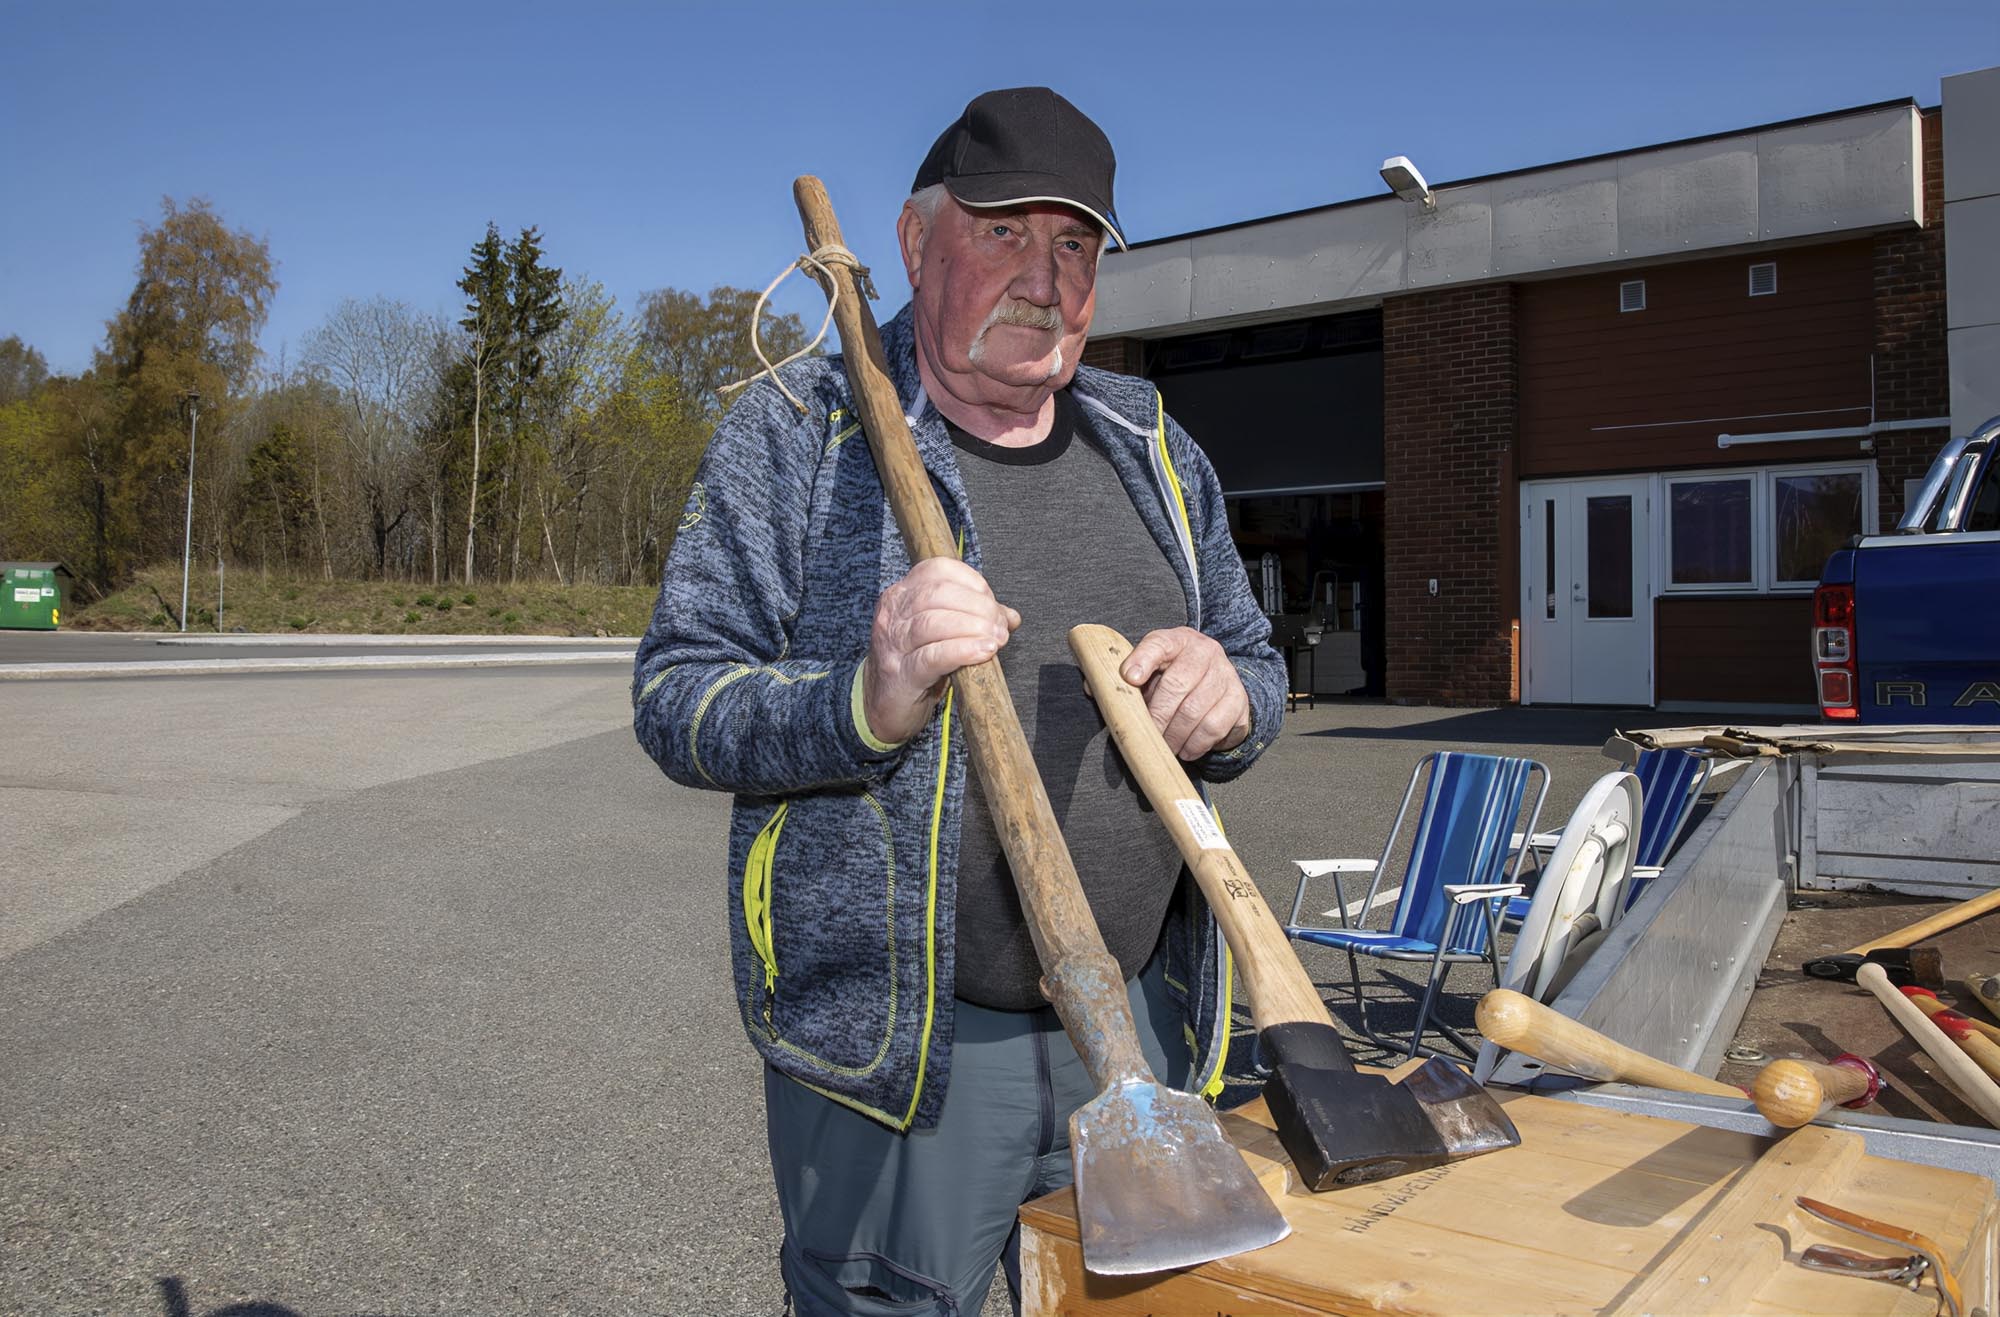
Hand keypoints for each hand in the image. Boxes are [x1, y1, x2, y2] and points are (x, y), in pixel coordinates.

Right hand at [862, 557, 1019, 744]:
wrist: (885, 704)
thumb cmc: (915, 663)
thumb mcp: (941, 634)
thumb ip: (974, 619)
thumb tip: (1010, 617)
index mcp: (902, 594)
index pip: (938, 570)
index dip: (972, 582)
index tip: (992, 603)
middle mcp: (892, 614)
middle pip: (938, 594)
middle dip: (978, 607)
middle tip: (1000, 627)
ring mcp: (893, 644)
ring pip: (933, 622)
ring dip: (972, 628)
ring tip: (995, 640)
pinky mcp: (900, 674)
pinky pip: (932, 657)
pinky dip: (962, 651)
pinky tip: (983, 652)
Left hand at [1120, 627, 1250, 759]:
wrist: (1218, 684)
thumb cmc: (1175, 678)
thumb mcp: (1152, 671)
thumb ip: (1128, 679)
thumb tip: (1099, 691)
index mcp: (1177, 640)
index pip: (1159, 643)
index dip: (1143, 659)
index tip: (1129, 678)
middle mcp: (1204, 651)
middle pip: (1177, 684)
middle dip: (1157, 715)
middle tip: (1147, 735)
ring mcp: (1225, 674)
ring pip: (1194, 710)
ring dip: (1174, 735)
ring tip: (1164, 747)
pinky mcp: (1238, 699)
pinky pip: (1214, 727)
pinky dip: (1195, 743)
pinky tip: (1185, 749)